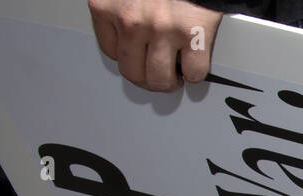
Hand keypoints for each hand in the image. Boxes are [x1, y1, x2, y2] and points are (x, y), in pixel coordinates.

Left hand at [88, 0, 223, 90]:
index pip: (111, 50)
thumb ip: (119, 6)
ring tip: (175, 74)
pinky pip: (194, 72)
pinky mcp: (193, 35)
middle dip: (147, 77)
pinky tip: (194, 62)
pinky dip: (195, 73)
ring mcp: (163, 30)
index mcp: (106, 5)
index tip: (139, 56)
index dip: (129, 56)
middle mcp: (131, 20)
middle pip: (133, 72)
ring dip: (170, 81)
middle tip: (157, 73)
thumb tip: (125, 31)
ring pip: (161, 79)